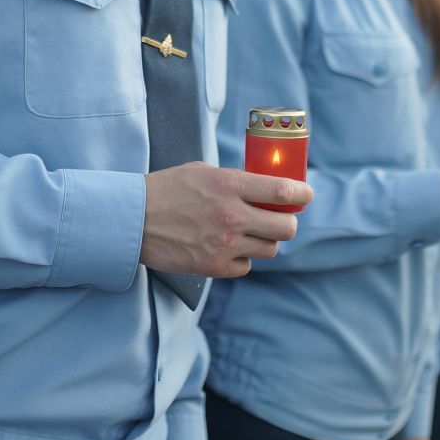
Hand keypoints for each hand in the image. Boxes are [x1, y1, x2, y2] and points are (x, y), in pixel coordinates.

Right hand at [141, 164, 312, 278]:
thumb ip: (236, 180)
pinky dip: (242, 258)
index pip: (283, 192)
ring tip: (249, 233)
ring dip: (265, 241)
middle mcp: (232, 216)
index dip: (302, 194)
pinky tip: (228, 247)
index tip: (306, 194)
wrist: (133, 220)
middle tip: (280, 219)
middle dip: (287, 223)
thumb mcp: (204, 171)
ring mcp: (224, 245)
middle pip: (286, 228)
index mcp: (230, 185)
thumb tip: (264, 188)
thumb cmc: (167, 189)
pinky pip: (246, 267)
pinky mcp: (215, 267)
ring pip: (269, 250)